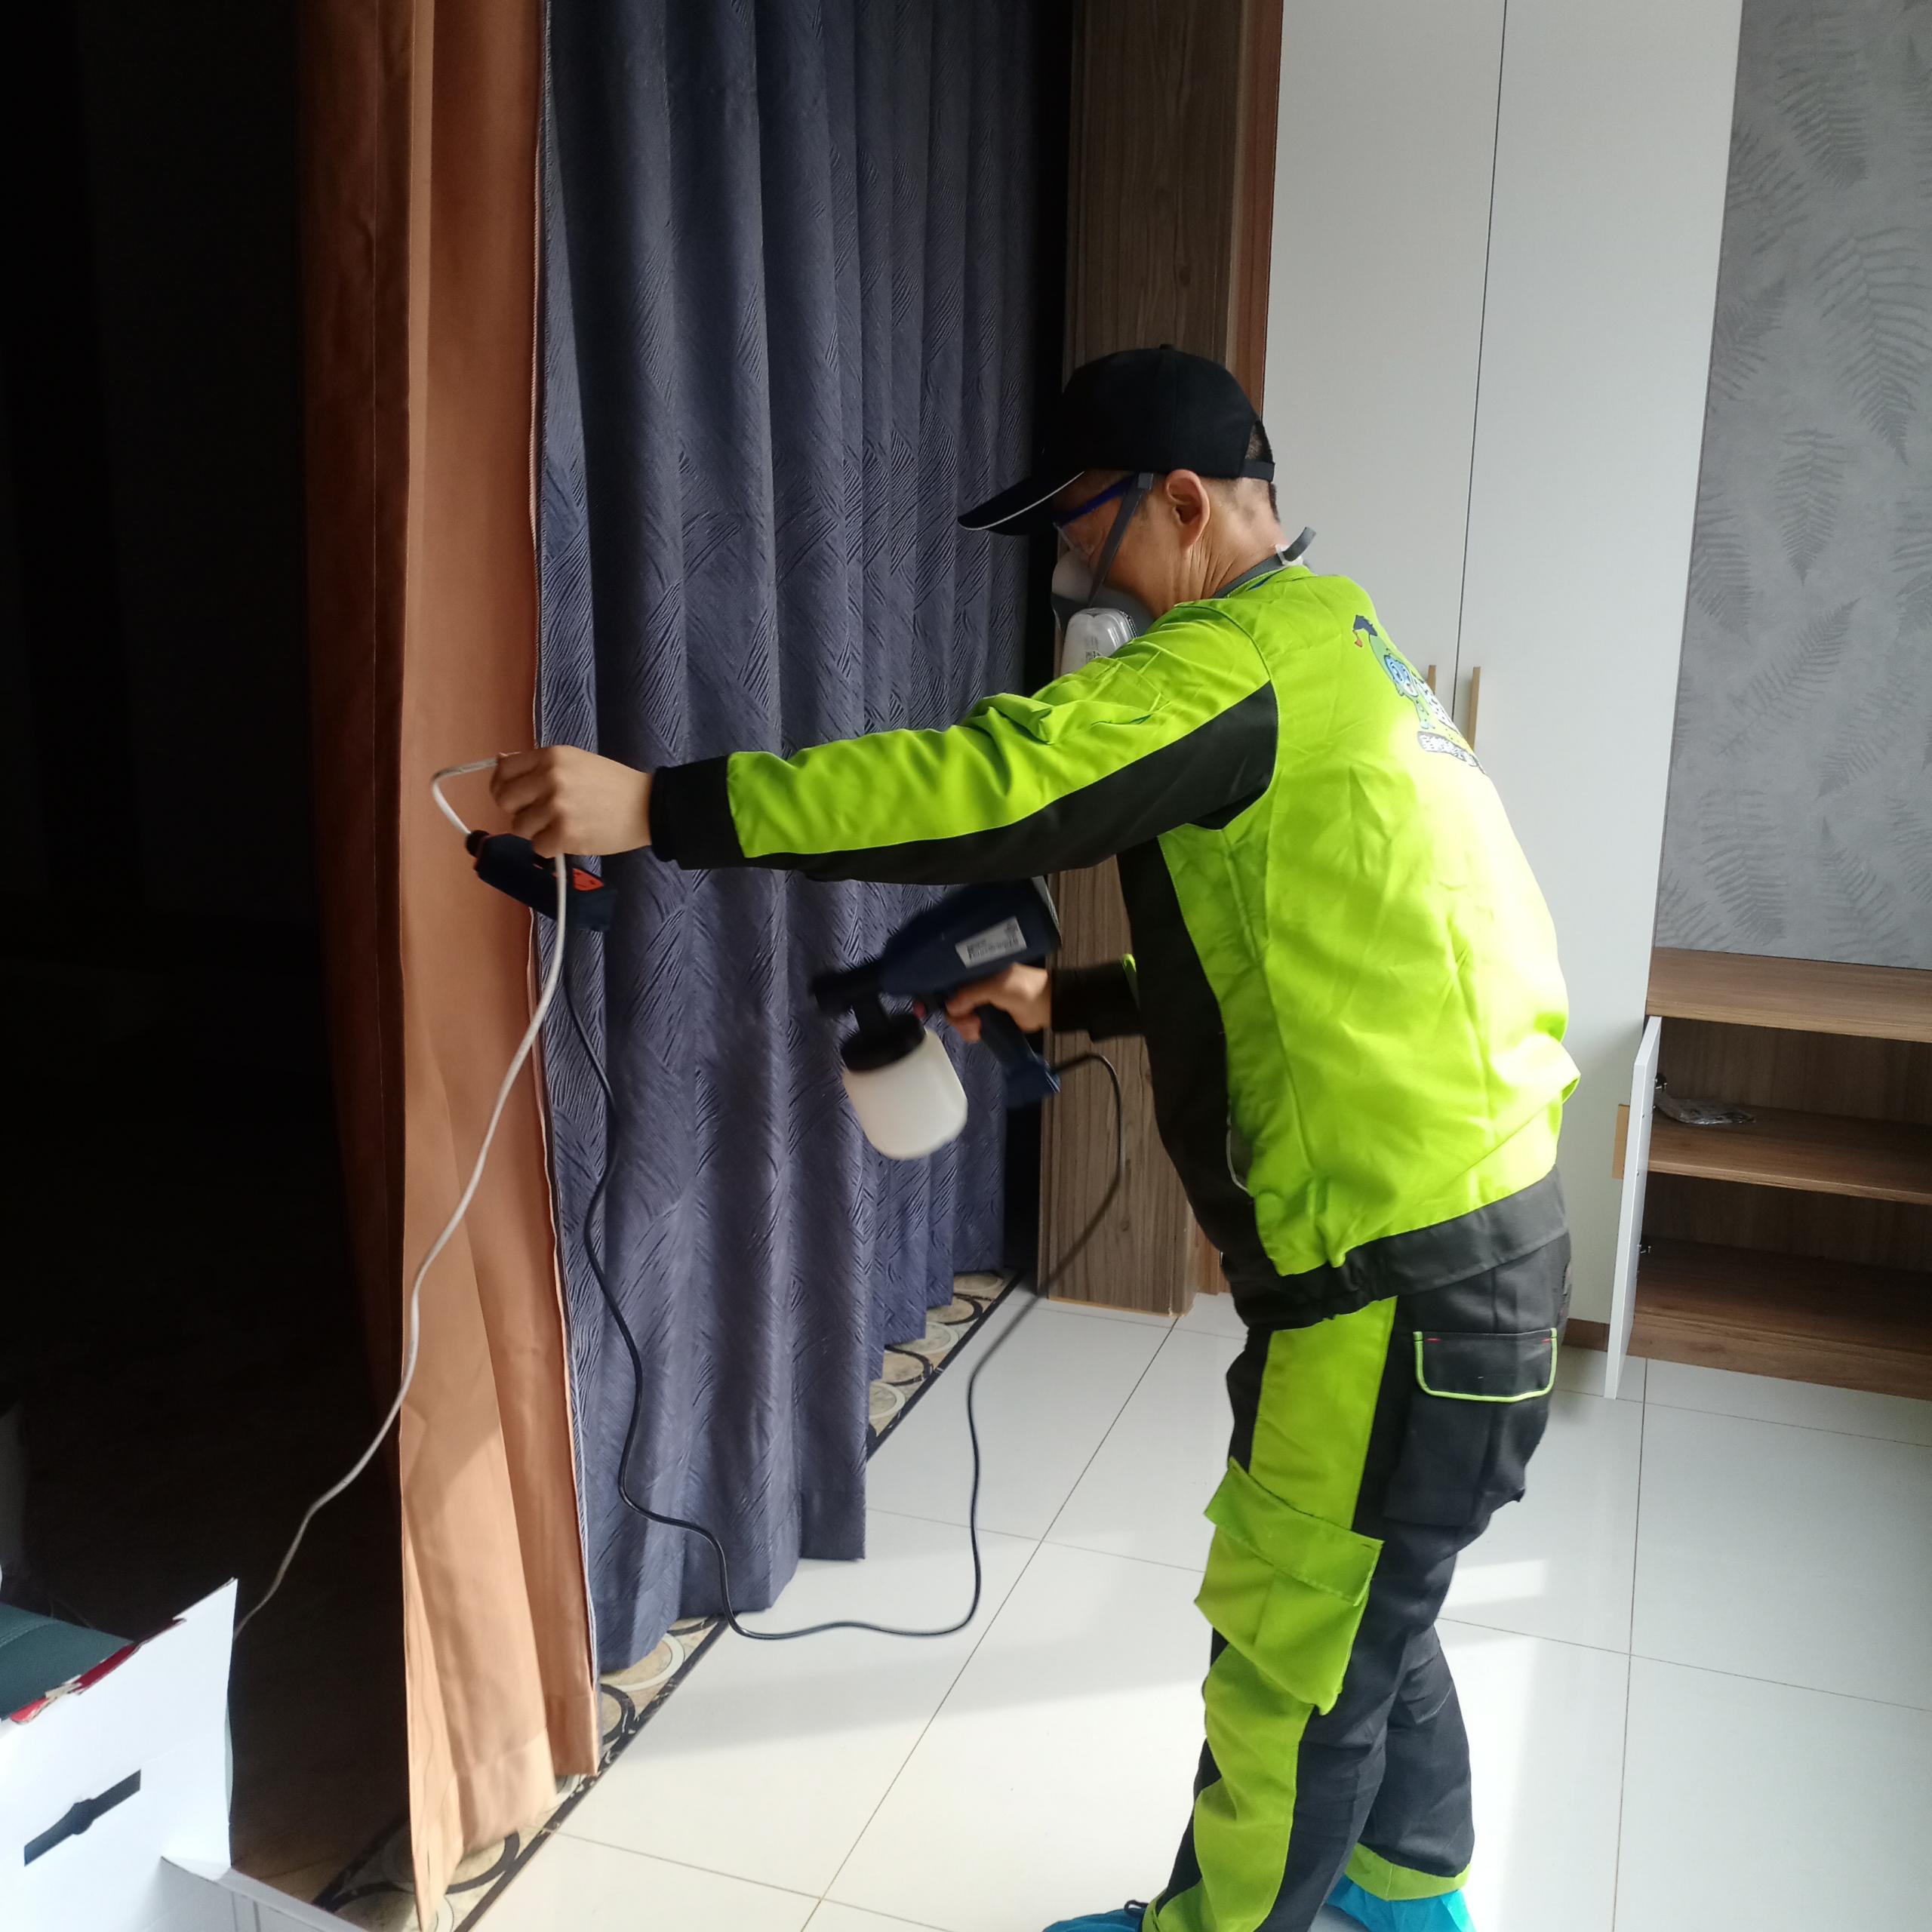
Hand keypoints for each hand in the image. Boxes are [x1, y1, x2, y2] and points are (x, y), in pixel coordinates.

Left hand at [490, 747, 652, 856]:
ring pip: (519, 827)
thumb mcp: (574, 761)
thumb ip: (538, 764)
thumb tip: (500, 762)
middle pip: (505, 800)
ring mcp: (556, 807)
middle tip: (539, 815)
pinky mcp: (565, 834)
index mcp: (551, 756)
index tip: (513, 796)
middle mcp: (550, 778)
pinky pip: (538, 847)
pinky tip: (570, 837)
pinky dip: (551, 847)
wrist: (647, 806)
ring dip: (536, 831)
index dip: (502, 786)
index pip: (504, 770)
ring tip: (560, 825)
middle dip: (518, 811)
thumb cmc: (611, 784)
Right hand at [942, 964, 1050, 1042]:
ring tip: (976, 1030)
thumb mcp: (995, 987)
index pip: (953, 983)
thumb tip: (949, 1007)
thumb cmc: (1022, 990)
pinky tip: (977, 1035)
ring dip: (964, 1025)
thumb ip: (970, 994)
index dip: (946, 996)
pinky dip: (970, 1031)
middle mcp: (978, 986)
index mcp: (979, 972)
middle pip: (955, 1002)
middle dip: (958, 1016)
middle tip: (971, 1023)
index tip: (945, 1010)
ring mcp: (983, 1003)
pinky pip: (971, 1025)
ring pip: (961, 1016)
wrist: (1047, 1006)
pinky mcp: (990, 1018)